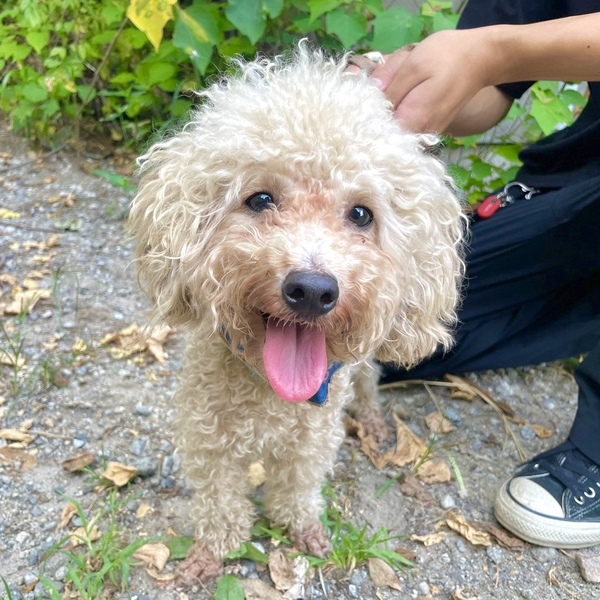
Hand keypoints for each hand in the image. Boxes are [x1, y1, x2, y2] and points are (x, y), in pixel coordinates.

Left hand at [368, 29, 501, 133]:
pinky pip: (404, 125)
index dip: (363, 117)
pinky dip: (397, 110)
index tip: (357, 100)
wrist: (481, 59)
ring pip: (393, 128)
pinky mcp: (428, 130)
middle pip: (383, 132)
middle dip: (373, 112)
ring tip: (392, 86)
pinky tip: (400, 93)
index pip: (375, 132)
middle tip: (376, 85)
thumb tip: (367, 98)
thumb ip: (389, 85)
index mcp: (411, 121)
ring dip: (386, 110)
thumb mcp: (413, 64)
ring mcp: (424, 135)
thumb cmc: (448, 57)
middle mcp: (418, 135)